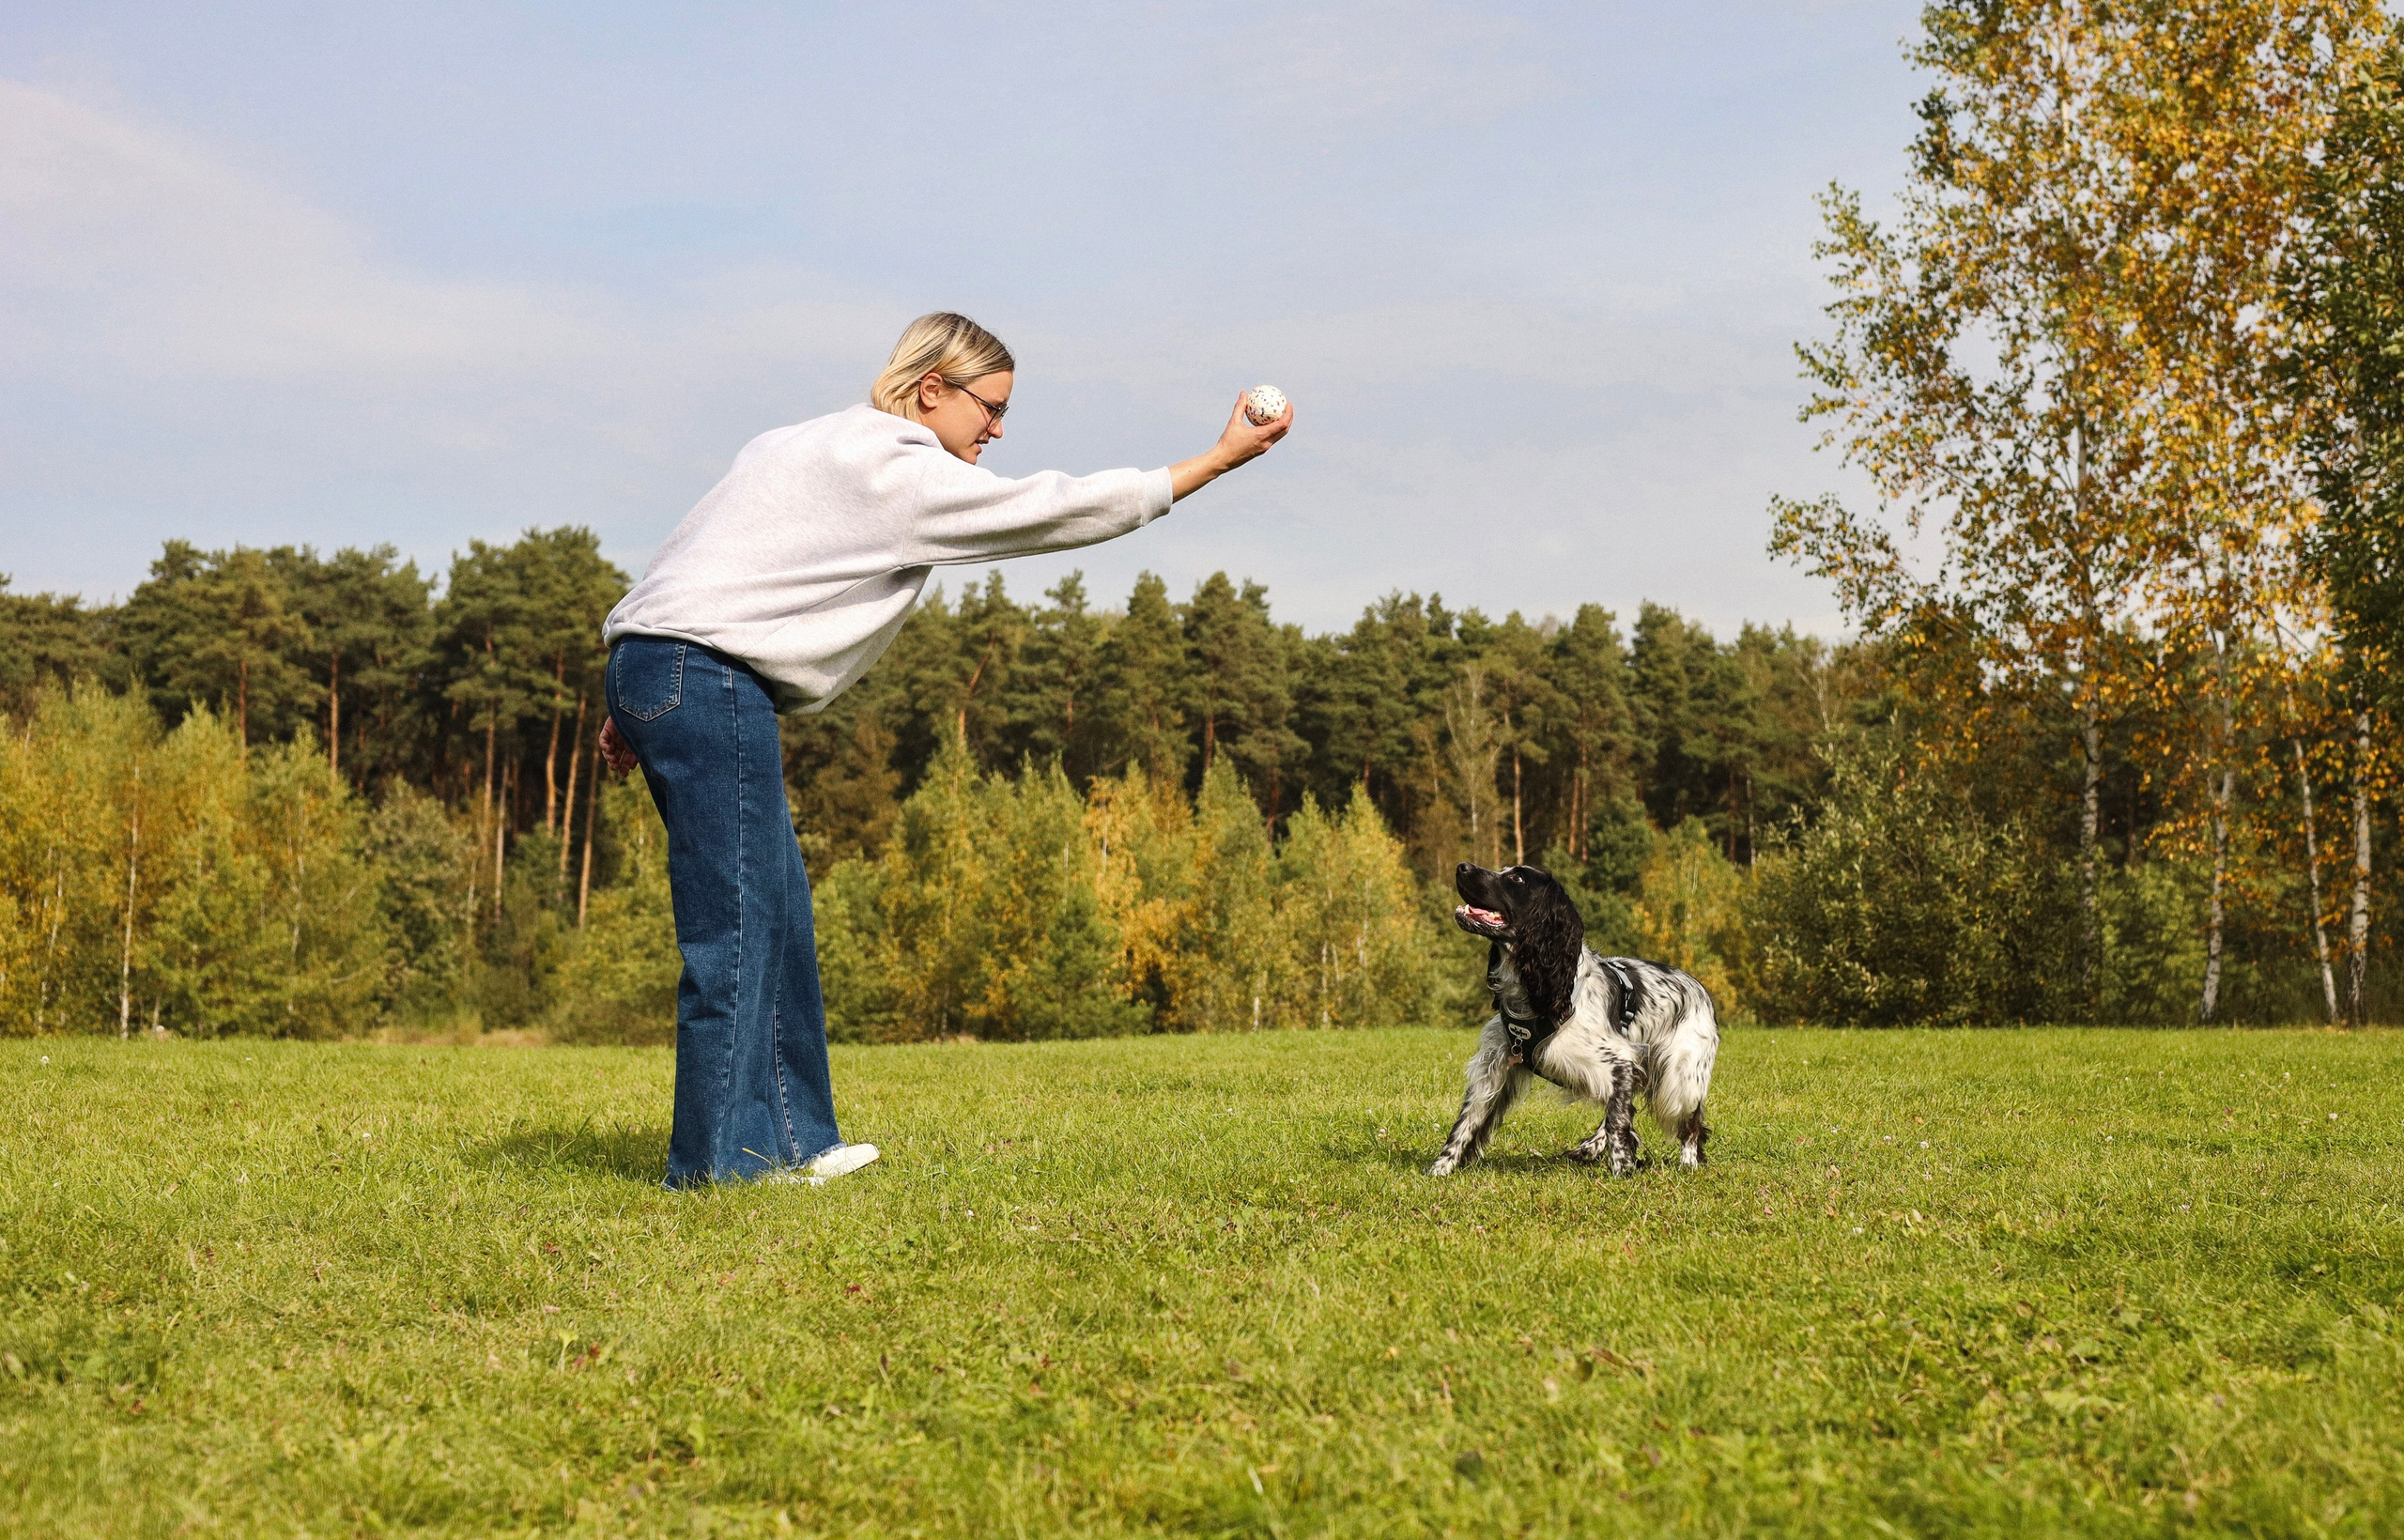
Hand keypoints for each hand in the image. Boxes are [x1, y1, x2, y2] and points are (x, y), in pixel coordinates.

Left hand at [598, 715, 637, 776]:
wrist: (638, 709)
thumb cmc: (643, 727)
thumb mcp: (641, 743)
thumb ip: (636, 755)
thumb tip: (630, 768)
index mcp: (632, 747)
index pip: (626, 761)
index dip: (624, 768)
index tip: (624, 774)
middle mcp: (622, 743)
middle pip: (616, 757)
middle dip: (615, 764)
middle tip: (615, 767)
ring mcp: (614, 737)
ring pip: (608, 751)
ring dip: (609, 757)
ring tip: (612, 759)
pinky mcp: (608, 730)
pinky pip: (603, 740)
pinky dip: (604, 746)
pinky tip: (608, 749)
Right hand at [1170, 391, 1292, 500]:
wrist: (1224, 460)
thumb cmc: (1228, 441)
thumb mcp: (1233, 422)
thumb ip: (1240, 407)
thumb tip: (1244, 393)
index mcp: (1262, 436)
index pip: (1282, 424)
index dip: (1288, 413)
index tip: (1288, 403)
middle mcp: (1266, 443)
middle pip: (1284, 430)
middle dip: (1289, 418)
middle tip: (1287, 406)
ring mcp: (1264, 448)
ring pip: (1279, 435)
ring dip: (1283, 425)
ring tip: (1281, 414)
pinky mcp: (1261, 451)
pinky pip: (1272, 438)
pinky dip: (1274, 430)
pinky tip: (1268, 423)